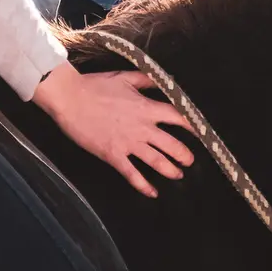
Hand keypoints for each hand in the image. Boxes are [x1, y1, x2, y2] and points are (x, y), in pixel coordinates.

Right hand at [32, 62, 194, 197]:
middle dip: (184, 154)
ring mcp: (128, 143)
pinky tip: (152, 192)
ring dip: (170, 170)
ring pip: (156, 161)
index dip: (191, 125)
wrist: (70, 99)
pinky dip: (144, 186)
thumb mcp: (123, 77)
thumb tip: (163, 80)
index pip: (176, 117)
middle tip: (189, 161)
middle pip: (171, 144)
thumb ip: (145, 80)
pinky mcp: (114, 155)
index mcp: (145, 107)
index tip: (201, 132)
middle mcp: (141, 127)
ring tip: (178, 175)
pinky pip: (133, 175)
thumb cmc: (95, 86)